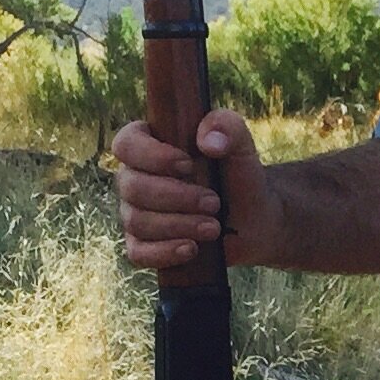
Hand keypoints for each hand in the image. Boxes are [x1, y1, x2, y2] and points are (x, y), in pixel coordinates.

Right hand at [111, 109, 277, 269]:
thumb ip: (228, 127)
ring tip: (213, 227)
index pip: (126, 144)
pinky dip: (164, 252)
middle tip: (214, 202)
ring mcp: (135, 213)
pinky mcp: (143, 245)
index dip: (151, 155)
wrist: (254, 220)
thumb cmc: (240, 177)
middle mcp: (134, 179)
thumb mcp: (241, 147)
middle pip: (132, 187)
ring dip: (179, 224)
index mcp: (148, 146)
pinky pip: (137, 252)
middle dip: (176, 196)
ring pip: (137, 220)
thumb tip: (208, 142)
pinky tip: (191, 249)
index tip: (188, 165)